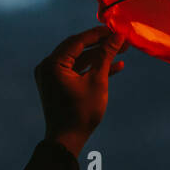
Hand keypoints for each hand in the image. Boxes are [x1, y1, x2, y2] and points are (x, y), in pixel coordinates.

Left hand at [34, 27, 126, 157]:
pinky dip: (92, 68)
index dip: (99, 34)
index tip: (116, 30)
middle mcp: (48, 66)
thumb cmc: (81, 112)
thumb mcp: (97, 81)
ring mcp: (51, 75)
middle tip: (120, 39)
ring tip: (121, 51)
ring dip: (99, 56)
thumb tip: (118, 36)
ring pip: (78, 59)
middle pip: (77, 48)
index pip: (78, 41)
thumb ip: (106, 56)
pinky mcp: (57, 84)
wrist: (67, 140)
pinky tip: (115, 67)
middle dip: (101, 44)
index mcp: (53, 64)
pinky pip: (76, 71)